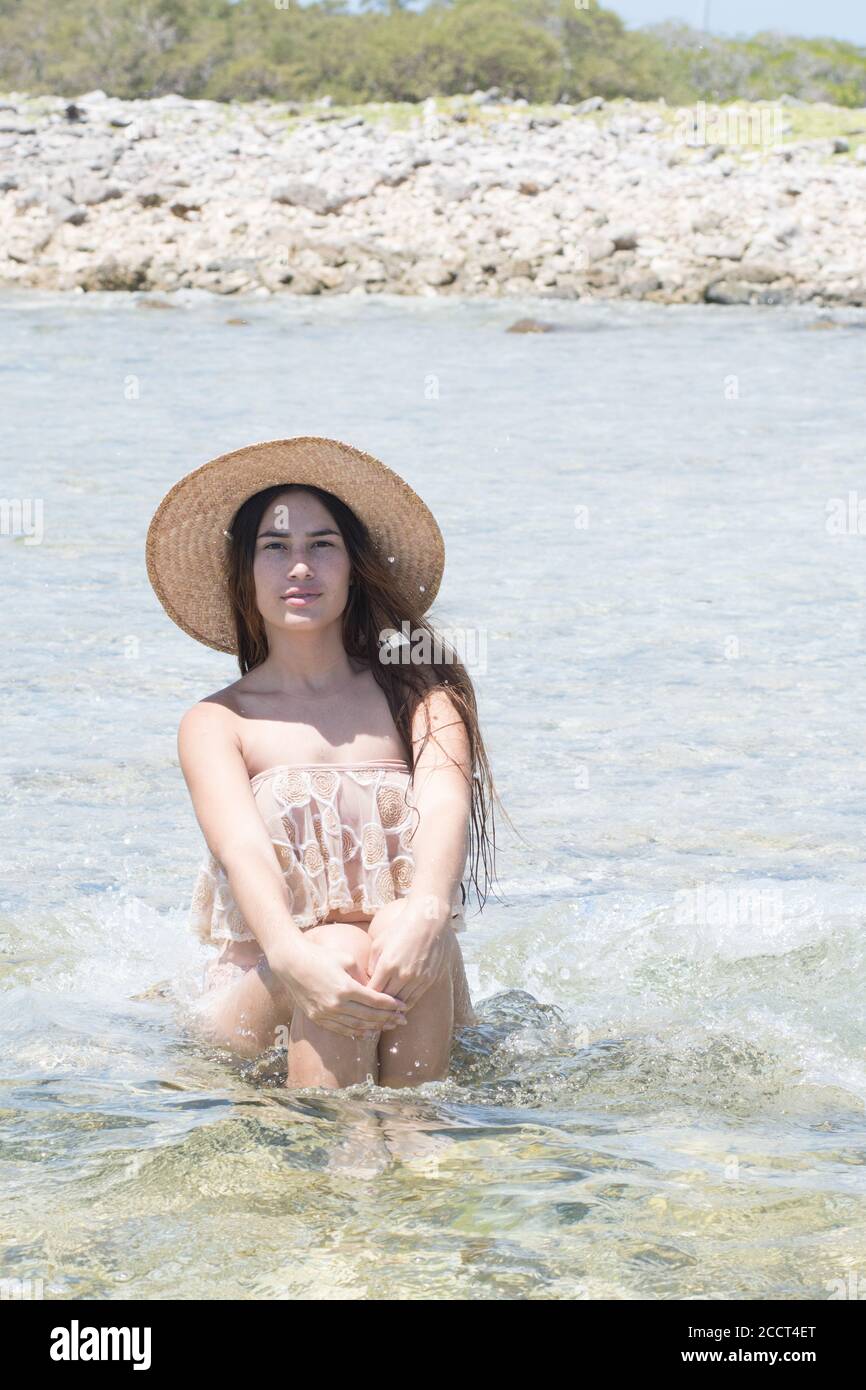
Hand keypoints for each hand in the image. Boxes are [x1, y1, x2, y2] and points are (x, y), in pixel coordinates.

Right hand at [269, 938, 406, 1039]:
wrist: (292, 963)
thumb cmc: (321, 956)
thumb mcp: (346, 959)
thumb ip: (363, 976)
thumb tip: (377, 989)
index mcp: (346, 988)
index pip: (375, 1001)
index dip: (391, 1005)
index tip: (403, 1006)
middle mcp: (336, 1004)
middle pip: (369, 1016)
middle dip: (388, 1018)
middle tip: (402, 1020)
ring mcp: (325, 1013)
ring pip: (357, 1026)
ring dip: (375, 1027)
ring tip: (389, 1026)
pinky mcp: (317, 1018)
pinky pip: (341, 1029)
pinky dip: (356, 1032)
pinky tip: (368, 1032)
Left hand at [365, 896, 451, 1011]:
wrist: (429, 920)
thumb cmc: (400, 929)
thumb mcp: (379, 943)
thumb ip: (372, 965)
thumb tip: (370, 981)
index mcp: (387, 965)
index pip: (372, 992)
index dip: (365, 998)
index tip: (360, 1001)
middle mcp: (403, 974)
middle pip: (386, 1001)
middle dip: (377, 1007)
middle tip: (369, 1011)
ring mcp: (418, 978)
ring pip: (401, 1004)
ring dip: (392, 1008)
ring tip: (383, 1012)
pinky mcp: (429, 979)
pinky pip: (414, 998)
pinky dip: (405, 1003)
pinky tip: (398, 1005)